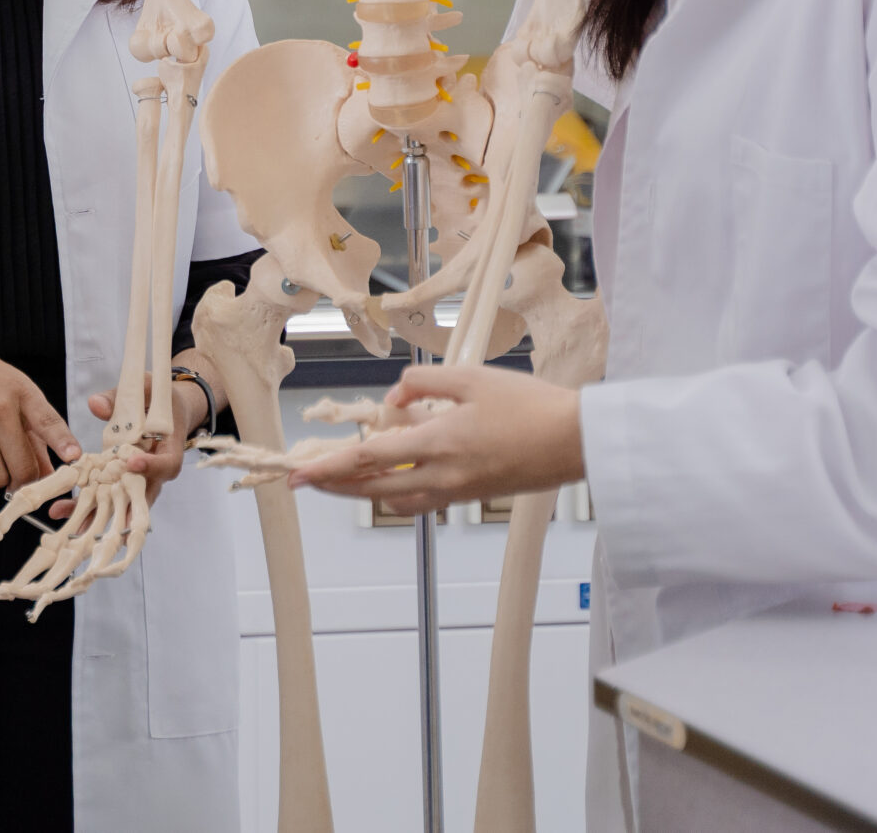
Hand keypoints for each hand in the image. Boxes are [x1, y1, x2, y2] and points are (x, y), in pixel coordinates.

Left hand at [64, 376, 207, 507]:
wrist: (166, 410)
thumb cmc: (159, 398)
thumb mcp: (145, 388)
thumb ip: (121, 396)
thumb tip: (95, 404)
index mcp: (170, 450)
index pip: (166, 464)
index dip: (151, 466)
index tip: (131, 462)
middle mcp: (156, 473)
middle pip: (142, 496)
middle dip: (120, 509)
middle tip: (100, 521)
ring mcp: (139, 481)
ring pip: (122, 504)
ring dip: (98, 516)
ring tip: (73, 527)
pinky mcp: (123, 483)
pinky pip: (108, 498)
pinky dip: (88, 507)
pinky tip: (64, 512)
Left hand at [287, 365, 583, 512]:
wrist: (576, 441)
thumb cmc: (531, 406)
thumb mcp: (471, 377)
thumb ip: (423, 382)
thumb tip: (392, 399)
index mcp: (438, 443)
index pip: (368, 459)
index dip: (329, 467)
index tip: (300, 474)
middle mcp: (443, 474)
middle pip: (372, 488)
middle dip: (334, 485)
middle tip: (306, 481)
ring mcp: (458, 489)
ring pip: (396, 499)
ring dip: (364, 491)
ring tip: (342, 478)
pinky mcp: (472, 494)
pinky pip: (423, 500)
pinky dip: (398, 492)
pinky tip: (393, 480)